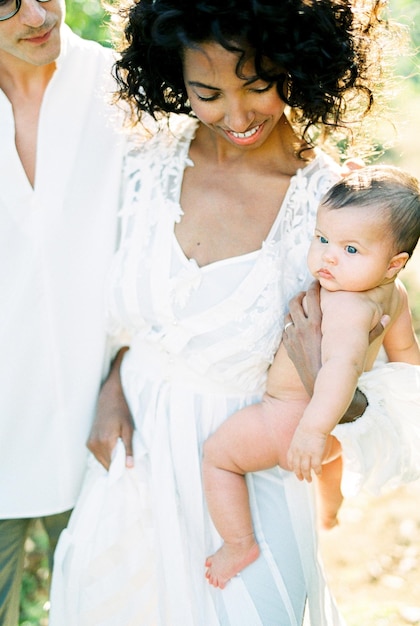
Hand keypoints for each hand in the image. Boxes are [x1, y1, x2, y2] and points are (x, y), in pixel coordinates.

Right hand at [87, 347, 134, 469]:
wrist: (109, 398)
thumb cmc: (121, 411)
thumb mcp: (129, 429)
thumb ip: (128, 448)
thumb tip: (129, 466)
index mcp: (105, 441)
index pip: (112, 465)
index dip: (121, 470)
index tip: (129, 472)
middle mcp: (95, 444)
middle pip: (106, 465)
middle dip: (116, 466)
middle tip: (127, 463)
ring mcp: (90, 443)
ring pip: (101, 461)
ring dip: (111, 461)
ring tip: (121, 454)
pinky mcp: (89, 442)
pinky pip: (98, 455)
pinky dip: (106, 455)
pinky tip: (114, 449)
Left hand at [283, 283, 388, 420]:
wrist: (322, 384)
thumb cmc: (341, 365)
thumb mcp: (355, 347)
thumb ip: (372, 332)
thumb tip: (386, 318)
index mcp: (318, 324)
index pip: (313, 296)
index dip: (314, 287)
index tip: (317, 283)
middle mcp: (303, 328)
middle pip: (295, 301)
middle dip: (300, 294)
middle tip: (306, 292)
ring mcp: (293, 337)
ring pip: (288, 314)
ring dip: (293, 307)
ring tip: (299, 305)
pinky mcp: (288, 346)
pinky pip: (285, 327)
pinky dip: (289, 322)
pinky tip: (295, 322)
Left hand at [287, 423, 326, 481]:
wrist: (313, 424)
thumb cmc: (309, 425)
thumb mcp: (299, 434)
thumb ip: (299, 441)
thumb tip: (303, 442)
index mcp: (293, 447)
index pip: (290, 460)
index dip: (292, 467)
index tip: (294, 470)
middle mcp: (298, 452)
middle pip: (296, 467)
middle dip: (298, 475)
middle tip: (301, 479)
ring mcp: (306, 454)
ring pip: (305, 470)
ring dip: (307, 476)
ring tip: (309, 480)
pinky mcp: (316, 454)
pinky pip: (316, 467)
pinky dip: (317, 472)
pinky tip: (319, 474)